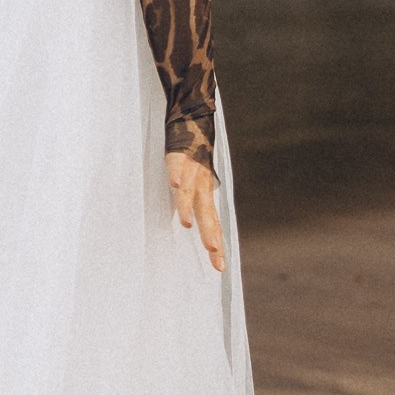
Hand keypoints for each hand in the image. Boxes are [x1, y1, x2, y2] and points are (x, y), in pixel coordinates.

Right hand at [166, 152, 224, 273]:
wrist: (194, 126)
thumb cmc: (194, 163)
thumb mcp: (198, 188)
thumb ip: (198, 209)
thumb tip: (201, 234)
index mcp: (206, 197)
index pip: (214, 225)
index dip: (216, 244)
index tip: (220, 267)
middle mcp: (201, 187)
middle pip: (206, 213)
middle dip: (209, 232)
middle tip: (213, 250)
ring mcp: (191, 172)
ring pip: (189, 192)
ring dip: (187, 208)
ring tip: (186, 224)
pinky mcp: (178, 158)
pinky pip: (177, 167)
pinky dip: (177, 175)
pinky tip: (175, 185)